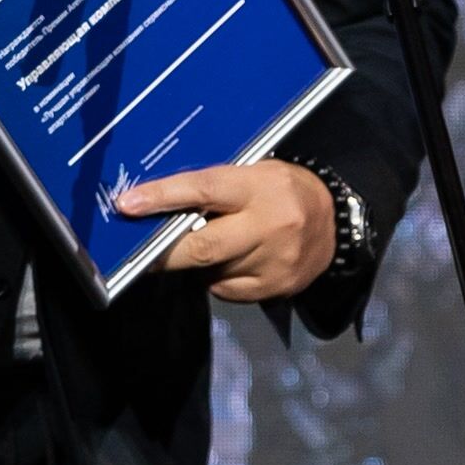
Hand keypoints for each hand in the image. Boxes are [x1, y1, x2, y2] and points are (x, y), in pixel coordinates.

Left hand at [116, 161, 333, 303]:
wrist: (337, 222)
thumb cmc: (282, 190)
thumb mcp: (254, 173)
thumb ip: (215, 190)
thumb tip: (160, 206)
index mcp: (258, 187)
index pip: (202, 190)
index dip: (161, 198)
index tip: (127, 205)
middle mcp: (269, 224)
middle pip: (202, 246)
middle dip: (164, 252)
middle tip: (139, 253)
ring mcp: (275, 260)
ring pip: (212, 271)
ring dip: (199, 263)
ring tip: (214, 244)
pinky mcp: (278, 286)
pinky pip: (227, 290)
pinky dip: (219, 279)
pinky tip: (234, 262)